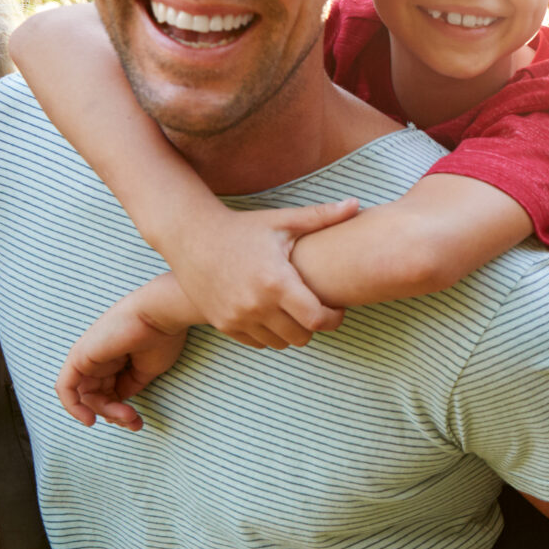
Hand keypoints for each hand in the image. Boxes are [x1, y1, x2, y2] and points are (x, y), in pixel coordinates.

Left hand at [53, 289, 190, 429]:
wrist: (161, 315)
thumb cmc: (161, 338)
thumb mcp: (146, 370)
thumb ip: (129, 386)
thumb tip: (119, 403)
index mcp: (115, 359)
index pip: (108, 392)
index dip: (119, 411)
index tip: (136, 421)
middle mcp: (99, 358)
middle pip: (96, 396)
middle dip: (114, 413)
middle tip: (133, 421)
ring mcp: (88, 357)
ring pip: (85, 396)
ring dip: (105, 412)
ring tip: (126, 416)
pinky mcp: (79, 357)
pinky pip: (66, 388)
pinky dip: (73, 406)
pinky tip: (89, 419)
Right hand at [167, 199, 358, 348]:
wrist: (191, 237)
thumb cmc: (242, 228)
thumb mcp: (282, 221)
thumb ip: (322, 216)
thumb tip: (357, 204)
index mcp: (277, 282)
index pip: (318, 319)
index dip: (334, 318)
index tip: (337, 308)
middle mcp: (256, 306)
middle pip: (303, 337)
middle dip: (315, 325)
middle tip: (316, 308)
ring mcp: (237, 318)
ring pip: (281, 343)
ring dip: (292, 331)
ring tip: (294, 311)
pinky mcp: (223, 325)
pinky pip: (258, 343)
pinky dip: (269, 334)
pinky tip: (271, 314)